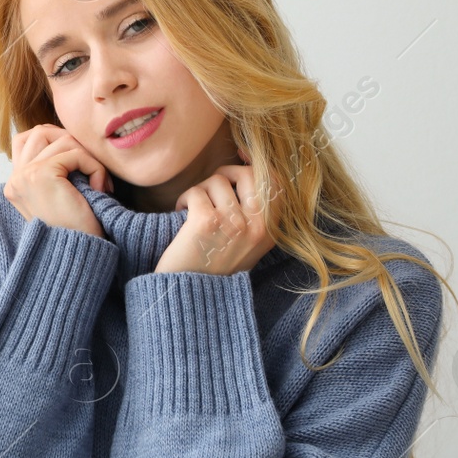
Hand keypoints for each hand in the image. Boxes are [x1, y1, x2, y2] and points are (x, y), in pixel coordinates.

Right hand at [3, 124, 110, 238]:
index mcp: (16, 184)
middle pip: (40, 131)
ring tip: (99, 183)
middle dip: (71, 142)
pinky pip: (75, 153)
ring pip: (61, 139)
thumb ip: (55, 168)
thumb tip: (69, 137)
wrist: (79, 256)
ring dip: (87, 157)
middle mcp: (15, 179)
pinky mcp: (40, 175)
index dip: (57, 142)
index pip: (27, 140)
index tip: (81, 166)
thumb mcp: (61, 195)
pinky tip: (100, 188)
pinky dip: (94, 167)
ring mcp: (24, 176)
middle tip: (92, 168)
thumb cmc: (78, 229)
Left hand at [153, 148, 275, 274]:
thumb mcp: (248, 242)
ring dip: (200, 191)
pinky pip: (195, 192)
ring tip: (194, 211)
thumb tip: (249, 162)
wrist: (190, 298)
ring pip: (217, 181)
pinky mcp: (205, 223)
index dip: (257, 164)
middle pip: (248, 173)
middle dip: (225, 174)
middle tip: (210, 189)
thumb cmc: (214, 266)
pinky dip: (184, 200)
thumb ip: (254, 210)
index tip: (240, 159)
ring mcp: (233, 224)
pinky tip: (181, 215)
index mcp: (271, 231)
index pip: (276, 182)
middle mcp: (258, 227)